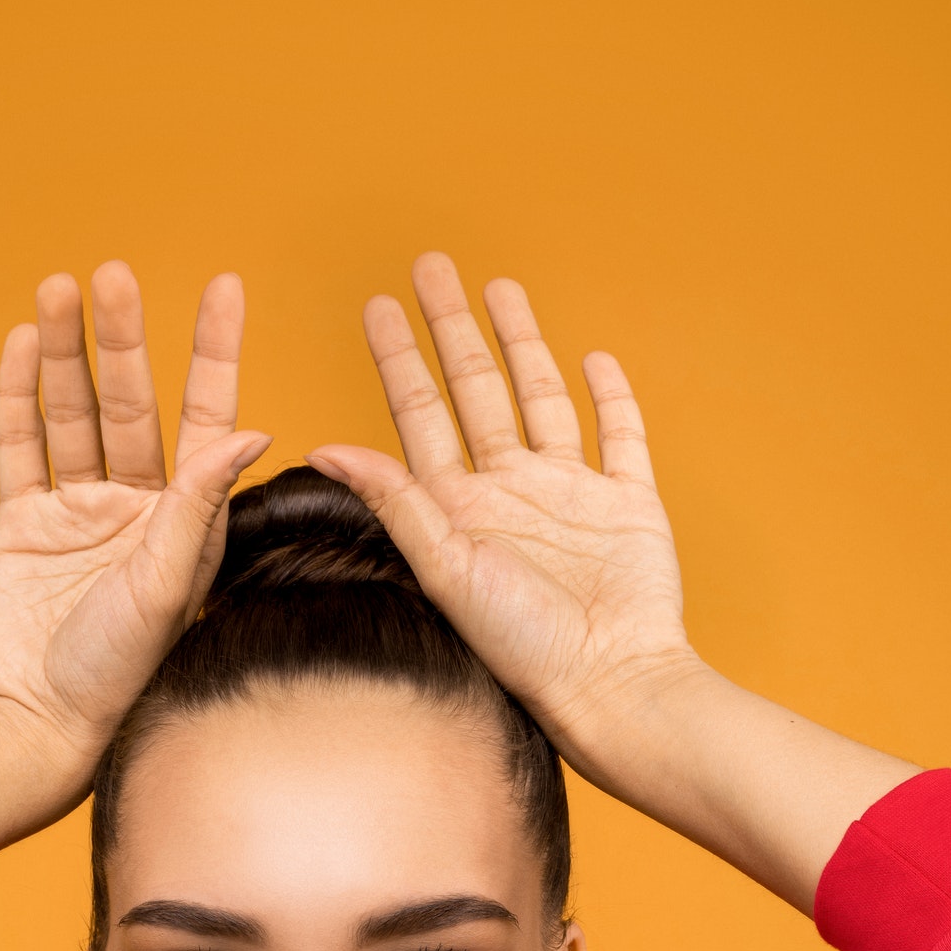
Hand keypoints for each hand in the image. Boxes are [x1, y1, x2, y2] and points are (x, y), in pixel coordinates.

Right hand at [0, 261, 270, 776]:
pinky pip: (23, 446)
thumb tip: (255, 430)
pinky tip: (27, 343)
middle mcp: (139, 508)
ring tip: (61, 288)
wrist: (40, 723)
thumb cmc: (121, 671)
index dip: (215, 352)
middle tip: (117, 273)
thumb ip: (200, 504)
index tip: (225, 287)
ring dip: (68, 353)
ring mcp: (79, 512)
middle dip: (125, 340)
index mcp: (189, 521)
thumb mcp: (167, 583)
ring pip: (73, 414)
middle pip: (132, 404)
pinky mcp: (25, 523)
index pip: (209, 416)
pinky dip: (21, 395)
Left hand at [306, 252, 693, 784]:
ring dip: (520, 345)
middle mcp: (510, 492)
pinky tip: (594, 360)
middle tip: (430, 267)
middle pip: (475, 389)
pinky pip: (620, 435)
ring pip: (540, 398)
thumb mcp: (446, 569)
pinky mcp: (628, 503)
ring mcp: (571, 494)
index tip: (376, 306)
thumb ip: (395, 502)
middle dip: (451, 328)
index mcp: (459, 506)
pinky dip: (611, 396)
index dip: (397, 355)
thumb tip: (322, 448)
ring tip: (499, 291)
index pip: (419, 412)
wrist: (612, 683)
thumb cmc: (523, 646)